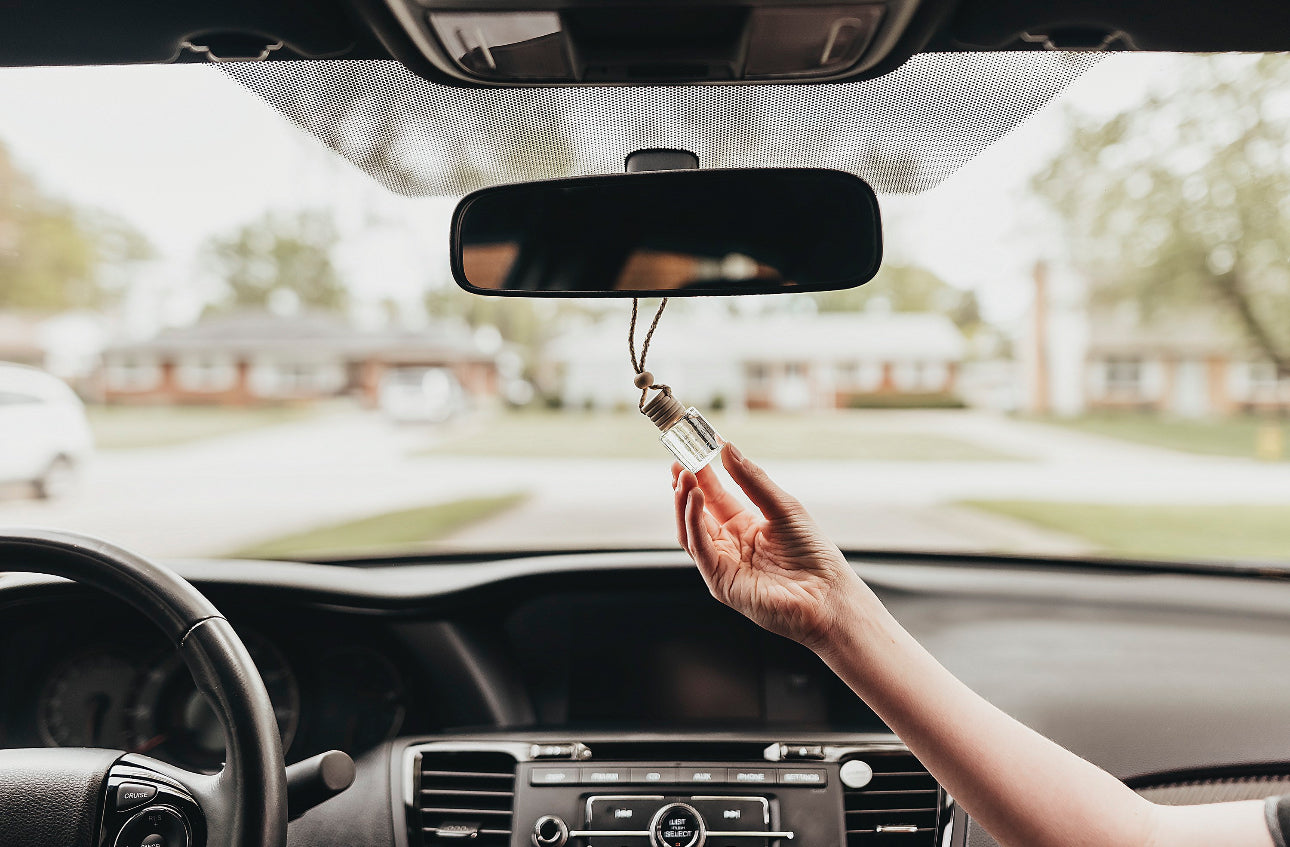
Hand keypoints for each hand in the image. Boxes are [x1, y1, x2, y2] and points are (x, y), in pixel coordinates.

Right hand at [672, 442, 867, 653]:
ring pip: (690, 531)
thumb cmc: (813, 553)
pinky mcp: (720, 581)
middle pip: (696, 513)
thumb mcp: (783, 506)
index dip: (701, 475)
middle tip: (677, 463)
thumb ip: (752, 479)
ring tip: (683, 477)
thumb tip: (727, 447)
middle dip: (684, 488)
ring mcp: (723, 564)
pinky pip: (700, 549)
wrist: (827, 595)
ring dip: (683, 503)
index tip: (690, 450)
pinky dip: (693, 523)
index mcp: (745, 526)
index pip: (714, 497)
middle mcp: (730, 545)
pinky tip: (694, 499)